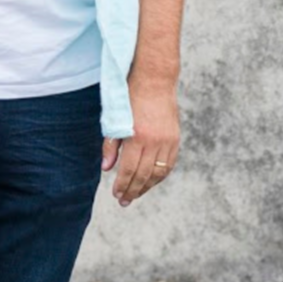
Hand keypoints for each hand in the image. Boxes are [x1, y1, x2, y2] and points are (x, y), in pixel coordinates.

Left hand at [101, 78, 179, 206]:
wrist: (155, 80)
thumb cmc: (130, 96)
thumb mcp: (115, 117)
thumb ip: (111, 144)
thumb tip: (106, 168)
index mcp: (138, 136)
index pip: (129, 169)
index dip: (122, 184)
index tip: (116, 195)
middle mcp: (155, 141)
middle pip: (144, 175)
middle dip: (133, 190)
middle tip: (124, 201)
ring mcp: (168, 141)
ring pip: (158, 173)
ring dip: (146, 187)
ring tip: (135, 194)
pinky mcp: (175, 139)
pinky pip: (169, 164)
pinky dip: (159, 176)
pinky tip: (150, 181)